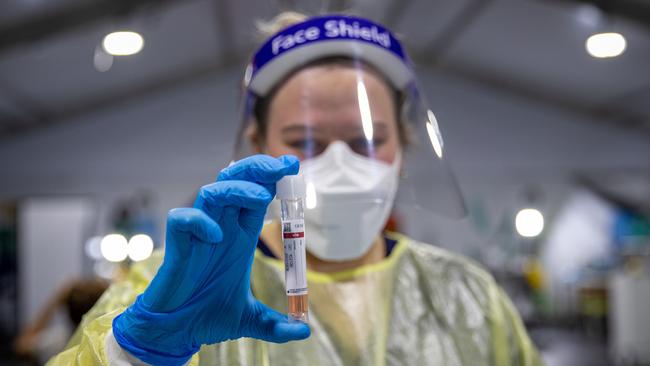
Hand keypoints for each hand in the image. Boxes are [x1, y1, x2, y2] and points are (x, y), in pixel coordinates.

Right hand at [113, 155, 309, 364]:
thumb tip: (304, 331)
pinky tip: (217, 236)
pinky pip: (183, 219)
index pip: (258, 194)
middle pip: (236, 181)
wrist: (176, 331)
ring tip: (260, 198)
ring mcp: (199, 234)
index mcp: (240, 235)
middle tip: (282, 168)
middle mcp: (222, 227)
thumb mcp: (249, 319)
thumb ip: (276, 324)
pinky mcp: (178, 246)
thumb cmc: (207, 315)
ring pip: (212, 192)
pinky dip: (199, 221)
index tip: (294, 167)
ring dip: (237, 189)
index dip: (273, 177)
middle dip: (259, 169)